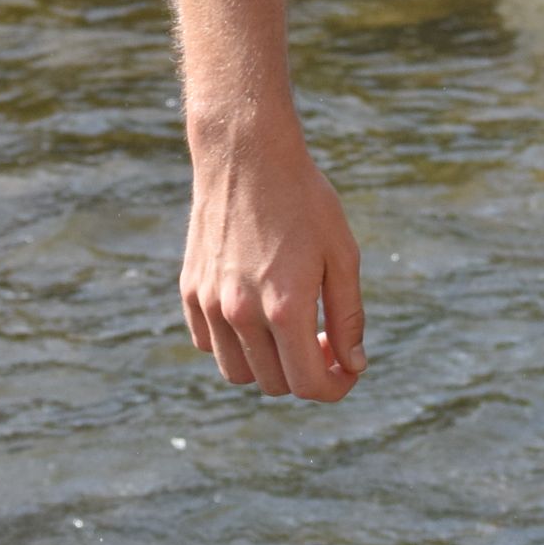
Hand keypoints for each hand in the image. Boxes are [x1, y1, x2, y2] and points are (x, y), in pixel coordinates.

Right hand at [180, 131, 366, 401]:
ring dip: (268, 366)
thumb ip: (349, 316)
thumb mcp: (343, 255)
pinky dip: (234, 345)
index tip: (348, 370)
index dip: (335, 388)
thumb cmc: (304, 201)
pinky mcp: (190, 291)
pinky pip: (209, 345)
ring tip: (290, 328)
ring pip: (238, 373)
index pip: (309, 384)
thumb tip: (353, 366)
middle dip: (307, 373)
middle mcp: (241, 313)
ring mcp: (210, 304)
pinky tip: (256, 313)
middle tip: (326, 338)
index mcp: (285, 307)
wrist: (247, 156)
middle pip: (275, 384)